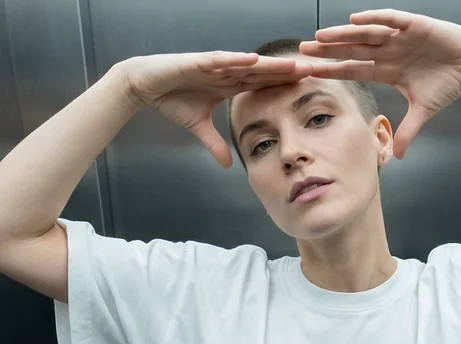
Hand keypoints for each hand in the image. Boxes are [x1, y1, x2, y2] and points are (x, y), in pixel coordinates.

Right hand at [122, 52, 313, 167]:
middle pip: (264, 72)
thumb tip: (228, 165)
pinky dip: (238, 60)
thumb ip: (216, 144)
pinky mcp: (199, 61)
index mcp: (230, 84)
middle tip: (314, 72)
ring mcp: (215, 64)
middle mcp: (227, 71)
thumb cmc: (172, 99)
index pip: (263, 84)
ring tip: (293, 66)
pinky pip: (223, 60)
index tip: (307, 88)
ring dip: (271, 65)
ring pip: (249, 64)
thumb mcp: (199, 127)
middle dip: (287, 73)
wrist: (145, 85)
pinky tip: (256, 60)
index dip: (284, 86)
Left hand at [299, 9, 460, 158]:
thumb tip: (397, 155)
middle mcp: (388, 51)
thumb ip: (407, 132)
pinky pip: (390, 20)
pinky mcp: (414, 25)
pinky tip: (354, 21)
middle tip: (302, 52)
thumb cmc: (447, 84)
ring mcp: (399, 37)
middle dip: (328, 51)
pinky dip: (374, 19)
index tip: (310, 73)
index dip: (331, 70)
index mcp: (387, 70)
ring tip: (320, 36)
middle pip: (351, 50)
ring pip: (365, 35)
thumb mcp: (423, 112)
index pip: (352, 69)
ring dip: (343, 35)